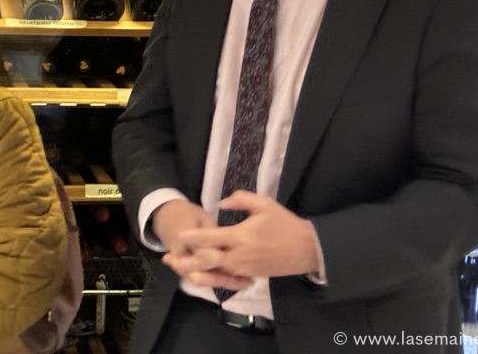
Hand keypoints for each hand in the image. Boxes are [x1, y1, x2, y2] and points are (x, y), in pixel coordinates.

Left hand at [163, 191, 318, 287]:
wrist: (307, 249)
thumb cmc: (285, 224)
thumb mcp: (265, 204)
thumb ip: (240, 200)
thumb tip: (221, 203)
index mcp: (240, 237)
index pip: (210, 238)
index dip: (193, 236)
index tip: (179, 233)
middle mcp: (238, 256)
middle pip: (206, 261)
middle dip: (186, 260)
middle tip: (169, 258)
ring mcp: (243, 268)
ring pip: (214, 272)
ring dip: (195, 270)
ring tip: (179, 267)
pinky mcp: (248, 276)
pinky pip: (225, 277)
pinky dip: (211, 276)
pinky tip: (200, 273)